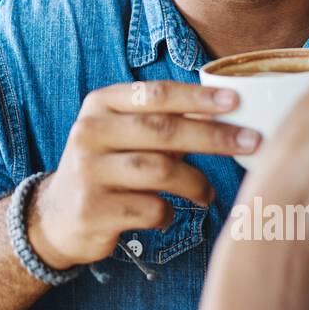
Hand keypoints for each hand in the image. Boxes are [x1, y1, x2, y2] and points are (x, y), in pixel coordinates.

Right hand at [28, 80, 256, 270]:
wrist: (57, 215)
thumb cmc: (107, 167)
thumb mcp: (125, 134)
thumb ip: (164, 120)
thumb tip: (226, 108)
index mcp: (100, 105)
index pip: (155, 94)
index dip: (198, 98)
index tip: (236, 101)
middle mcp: (89, 132)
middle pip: (163, 130)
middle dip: (213, 136)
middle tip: (251, 143)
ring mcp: (88, 171)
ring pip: (160, 171)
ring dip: (195, 183)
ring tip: (207, 194)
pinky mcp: (92, 209)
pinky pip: (150, 209)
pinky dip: (168, 214)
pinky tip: (166, 215)